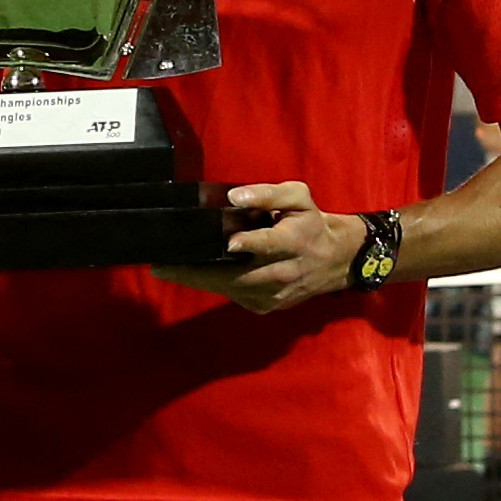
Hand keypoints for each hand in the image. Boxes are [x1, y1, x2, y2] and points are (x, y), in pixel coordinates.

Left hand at [177, 180, 362, 314]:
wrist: (336, 260)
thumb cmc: (311, 223)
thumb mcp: (298, 197)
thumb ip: (268, 193)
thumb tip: (234, 196)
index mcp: (295, 241)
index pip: (271, 244)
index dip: (251, 244)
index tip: (229, 243)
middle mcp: (285, 272)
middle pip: (238, 276)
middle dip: (199, 272)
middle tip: (164, 265)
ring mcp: (275, 295)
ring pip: (231, 289)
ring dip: (200, 280)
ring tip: (169, 269)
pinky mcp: (267, 307)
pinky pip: (234, 295)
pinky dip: (215, 284)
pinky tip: (196, 273)